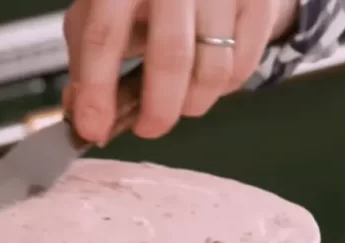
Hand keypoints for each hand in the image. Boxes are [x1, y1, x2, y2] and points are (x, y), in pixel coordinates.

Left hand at [63, 0, 299, 142]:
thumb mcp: (99, 13)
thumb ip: (86, 63)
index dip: (97, 91)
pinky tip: (205, 78)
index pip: (104, 37)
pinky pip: (242, 67)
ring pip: (213, 70)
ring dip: (192, 103)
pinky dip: (222, 88)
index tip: (94, 129)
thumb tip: (86, 118)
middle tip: (148, 128)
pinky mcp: (258, 3)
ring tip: (178, 99)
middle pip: (171, 57)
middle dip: (158, 109)